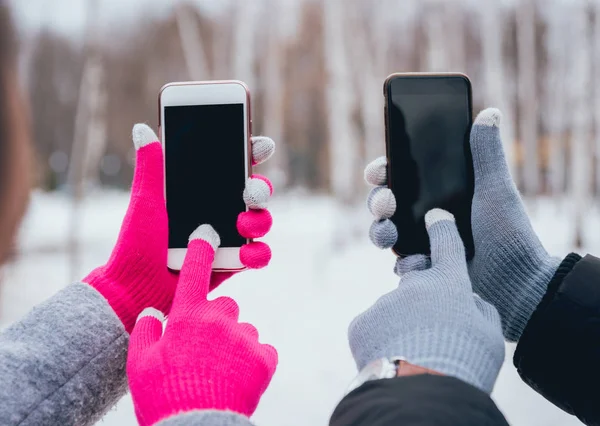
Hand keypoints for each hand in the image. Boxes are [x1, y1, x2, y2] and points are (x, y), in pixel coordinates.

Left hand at [84, 124, 274, 331]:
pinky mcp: (232, 263)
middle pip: (255, 193)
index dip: (251, 154)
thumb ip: (151, 167)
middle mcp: (220, 212)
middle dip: (261, 188)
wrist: (135, 286)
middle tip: (250, 191)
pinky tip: (247, 252)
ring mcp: (229, 237)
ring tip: (243, 223)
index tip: (259, 146)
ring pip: (261, 221)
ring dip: (261, 219)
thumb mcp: (146, 200)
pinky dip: (258, 254)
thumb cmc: (138, 242)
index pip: (234, 167)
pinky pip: (256, 256)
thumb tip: (141, 128)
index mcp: (203, 192)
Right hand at [127, 225, 276, 425]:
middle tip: (202, 350)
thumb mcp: (139, 365)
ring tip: (218, 371)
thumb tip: (151, 313)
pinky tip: (236, 378)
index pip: (195, 273)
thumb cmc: (164, 397)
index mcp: (187, 317)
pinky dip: (251, 359)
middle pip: (223, 306)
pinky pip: (260, 349)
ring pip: (241, 329)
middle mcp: (219, 320)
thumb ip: (145, 332)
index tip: (206, 235)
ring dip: (232, 343)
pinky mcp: (264, 358)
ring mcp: (244, 338)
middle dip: (214, 322)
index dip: (200, 251)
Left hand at [350, 209, 504, 393]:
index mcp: (449, 283)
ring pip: (394, 309)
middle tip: (431, 330)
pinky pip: (374, 327)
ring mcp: (385, 302)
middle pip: (416, 282)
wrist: (422, 393)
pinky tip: (393, 357)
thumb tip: (469, 301)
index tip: (436, 219)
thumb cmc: (465, 363)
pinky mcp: (362, 322)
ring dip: (402, 326)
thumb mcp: (491, 336)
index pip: (447, 244)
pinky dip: (382, 340)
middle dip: (422, 300)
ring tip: (414, 354)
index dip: (442, 229)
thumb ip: (480, 310)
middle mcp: (414, 284)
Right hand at [365, 108, 559, 340]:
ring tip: (389, 234)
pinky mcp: (425, 272)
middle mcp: (428, 217)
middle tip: (385, 203)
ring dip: (379, 231)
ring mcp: (424, 244)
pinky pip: (401, 265)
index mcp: (441, 194)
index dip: (384, 171)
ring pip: (385, 233)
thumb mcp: (496, 190)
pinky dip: (404, 263)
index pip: (403, 176)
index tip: (378, 171)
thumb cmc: (510, 235)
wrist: (519, 286)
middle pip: (386, 204)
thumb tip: (490, 112)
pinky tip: (417, 263)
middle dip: (377, 201)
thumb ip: (486, 154)